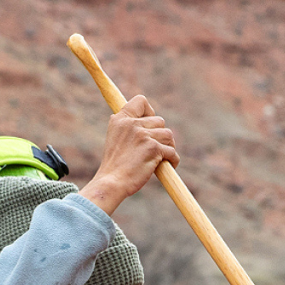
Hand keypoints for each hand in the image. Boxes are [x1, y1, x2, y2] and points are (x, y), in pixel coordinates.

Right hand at [78, 95, 178, 214]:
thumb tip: (149, 123)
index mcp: (120, 119)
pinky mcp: (153, 148)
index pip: (140, 100)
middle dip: (160, 135)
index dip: (149, 111)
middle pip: (160, 121)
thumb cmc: (114, 166)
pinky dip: (173, 160)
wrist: (111, 183)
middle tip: (155, 149)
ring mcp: (143, 135)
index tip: (149, 124)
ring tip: (160, 158)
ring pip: (168, 135)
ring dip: (168, 147)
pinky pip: (172, 151)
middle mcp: (132, 124)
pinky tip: (168, 165)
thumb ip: (129, 128)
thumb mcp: (115, 139)